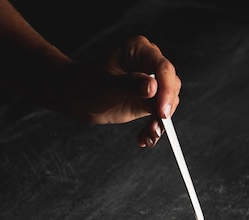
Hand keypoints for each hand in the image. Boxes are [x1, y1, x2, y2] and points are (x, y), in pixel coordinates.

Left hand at [56, 35, 180, 146]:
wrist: (77, 96)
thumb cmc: (87, 83)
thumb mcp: (107, 84)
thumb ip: (130, 84)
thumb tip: (153, 87)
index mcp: (140, 51)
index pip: (163, 68)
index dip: (166, 90)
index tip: (162, 112)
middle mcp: (149, 65)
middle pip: (171, 86)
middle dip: (164, 110)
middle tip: (154, 128)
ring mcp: (151, 84)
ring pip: (168, 104)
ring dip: (160, 124)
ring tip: (146, 137)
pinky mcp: (149, 101)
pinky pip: (159, 116)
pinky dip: (154, 129)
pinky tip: (143, 138)